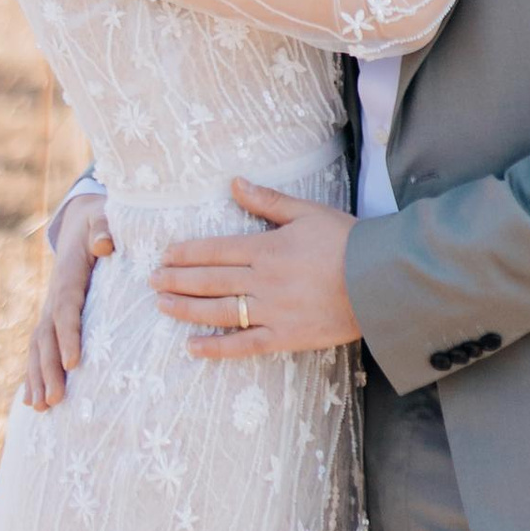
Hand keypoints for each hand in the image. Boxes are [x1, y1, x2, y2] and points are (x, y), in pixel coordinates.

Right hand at [23, 185, 113, 407]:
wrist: (79, 223)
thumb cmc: (99, 222)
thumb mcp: (103, 217)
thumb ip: (103, 228)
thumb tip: (104, 243)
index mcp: (68, 275)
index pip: (67, 308)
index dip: (68, 335)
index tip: (73, 362)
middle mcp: (54, 296)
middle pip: (47, 336)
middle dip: (49, 369)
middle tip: (57, 399)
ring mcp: (49, 310)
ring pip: (38, 347)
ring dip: (38, 377)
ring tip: (41, 407)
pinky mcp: (50, 320)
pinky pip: (37, 350)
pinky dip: (33, 375)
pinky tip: (33, 402)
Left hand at [153, 180, 359, 356]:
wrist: (379, 280)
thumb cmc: (346, 240)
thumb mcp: (307, 212)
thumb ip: (268, 200)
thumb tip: (235, 182)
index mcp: (266, 247)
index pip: (215, 250)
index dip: (186, 253)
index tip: (163, 254)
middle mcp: (262, 281)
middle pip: (210, 281)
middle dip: (176, 279)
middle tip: (150, 280)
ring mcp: (271, 311)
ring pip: (218, 311)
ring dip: (186, 309)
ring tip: (161, 305)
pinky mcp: (284, 337)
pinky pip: (243, 345)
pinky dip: (216, 347)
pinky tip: (193, 348)